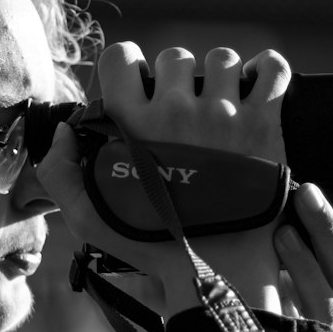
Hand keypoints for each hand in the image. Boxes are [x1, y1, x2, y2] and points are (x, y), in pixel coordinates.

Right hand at [38, 43, 290, 314]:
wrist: (215, 275)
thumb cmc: (151, 247)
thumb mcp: (87, 218)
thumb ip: (59, 172)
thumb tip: (63, 132)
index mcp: (133, 123)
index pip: (121, 57)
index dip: (128, 67)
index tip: (140, 88)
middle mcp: (177, 110)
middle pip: (175, 58)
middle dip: (177, 79)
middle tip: (184, 111)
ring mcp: (224, 115)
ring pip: (223, 60)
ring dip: (221, 78)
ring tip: (221, 107)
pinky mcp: (265, 126)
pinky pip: (273, 70)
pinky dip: (267, 71)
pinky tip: (257, 89)